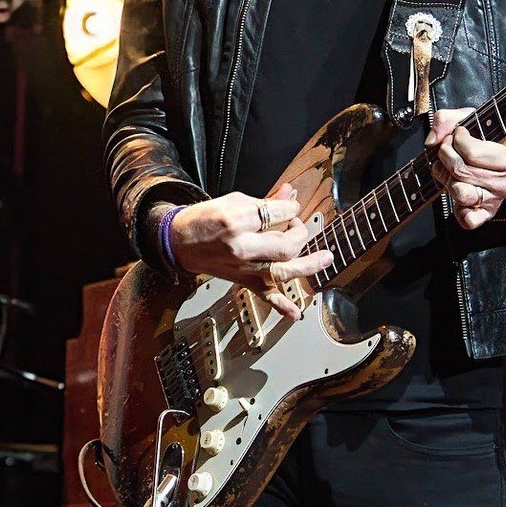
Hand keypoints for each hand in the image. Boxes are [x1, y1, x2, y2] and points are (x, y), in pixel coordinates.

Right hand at [166, 183, 333, 321]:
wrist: (179, 242)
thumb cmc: (203, 220)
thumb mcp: (233, 201)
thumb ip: (264, 201)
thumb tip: (290, 194)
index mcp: (237, 221)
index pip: (279, 213)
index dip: (290, 208)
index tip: (290, 206)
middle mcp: (242, 247)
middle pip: (286, 244)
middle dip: (299, 231)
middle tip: (295, 225)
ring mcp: (244, 268)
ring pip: (283, 270)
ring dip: (308, 265)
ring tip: (326, 258)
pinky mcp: (242, 281)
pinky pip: (265, 296)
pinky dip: (282, 306)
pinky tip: (296, 312)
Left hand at [427, 108, 505, 229]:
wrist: (505, 160)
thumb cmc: (488, 138)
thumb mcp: (472, 118)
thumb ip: (447, 119)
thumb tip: (432, 141)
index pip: (471, 152)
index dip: (456, 140)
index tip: (458, 135)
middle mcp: (503, 183)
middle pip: (461, 171)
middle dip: (446, 156)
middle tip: (448, 149)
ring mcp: (493, 201)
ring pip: (459, 192)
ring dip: (447, 178)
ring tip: (451, 169)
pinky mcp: (484, 214)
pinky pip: (468, 220)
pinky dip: (459, 211)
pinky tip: (458, 192)